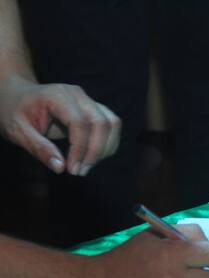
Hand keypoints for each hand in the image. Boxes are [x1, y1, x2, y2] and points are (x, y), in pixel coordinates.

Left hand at [0, 74, 120, 175]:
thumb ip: (39, 148)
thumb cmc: (15, 112)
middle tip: (80, 172)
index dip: (80, 149)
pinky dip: (107, 144)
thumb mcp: (18, 131)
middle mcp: (78, 95)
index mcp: (58, 96)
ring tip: (87, 165)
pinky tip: (91, 157)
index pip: (80, 123)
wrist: (17, 96)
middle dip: (95, 152)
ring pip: (113, 123)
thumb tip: (61, 168)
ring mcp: (89, 100)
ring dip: (105, 148)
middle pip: (102, 123)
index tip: (71, 169)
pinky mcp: (95, 108)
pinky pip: (112, 125)